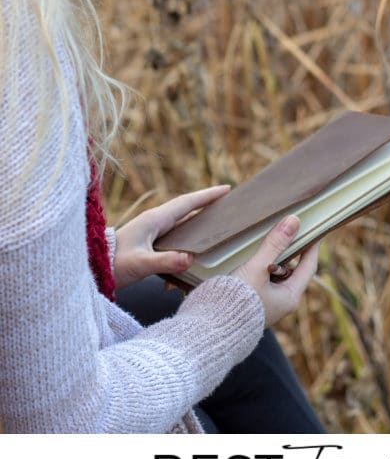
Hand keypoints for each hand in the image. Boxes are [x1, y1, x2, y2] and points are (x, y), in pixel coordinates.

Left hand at [112, 184, 231, 288]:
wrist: (94, 269)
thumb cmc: (114, 265)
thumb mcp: (141, 264)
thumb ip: (165, 262)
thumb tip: (190, 258)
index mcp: (154, 220)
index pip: (186, 203)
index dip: (207, 196)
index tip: (226, 189)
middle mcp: (154, 222)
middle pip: (186, 209)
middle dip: (206, 205)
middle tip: (226, 203)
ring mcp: (151, 232)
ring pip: (181, 224)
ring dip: (197, 224)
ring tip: (214, 225)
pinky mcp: (149, 243)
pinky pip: (174, 239)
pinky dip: (185, 244)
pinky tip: (188, 260)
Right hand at [230, 216, 320, 326]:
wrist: (213, 327)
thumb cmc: (237, 300)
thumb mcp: (257, 268)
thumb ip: (274, 244)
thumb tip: (293, 221)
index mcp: (290, 297)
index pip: (308, 266)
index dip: (312, 246)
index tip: (315, 229)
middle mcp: (282, 303)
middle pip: (292, 270)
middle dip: (287, 251)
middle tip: (283, 231)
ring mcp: (268, 304)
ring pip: (276, 274)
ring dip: (271, 259)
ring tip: (262, 243)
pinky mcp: (254, 303)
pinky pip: (263, 280)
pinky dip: (260, 268)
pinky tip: (249, 258)